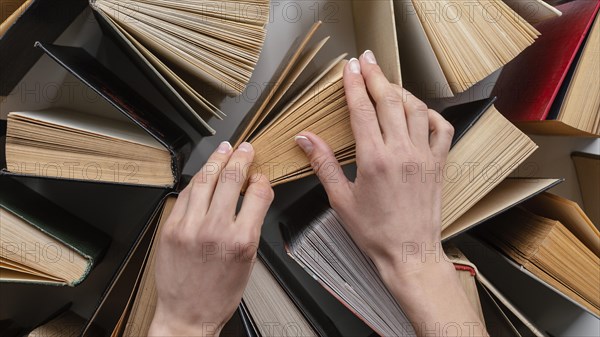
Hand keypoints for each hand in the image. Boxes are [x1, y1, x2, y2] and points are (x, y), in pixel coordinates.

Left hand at [148, 142, 273, 336]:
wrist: (188, 314)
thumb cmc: (220, 294)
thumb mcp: (249, 260)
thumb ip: (251, 224)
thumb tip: (253, 195)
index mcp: (242, 240)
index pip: (258, 193)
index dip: (261, 178)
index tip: (260, 174)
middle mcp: (215, 230)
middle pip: (231, 178)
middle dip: (240, 157)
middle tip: (245, 148)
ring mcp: (190, 227)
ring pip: (205, 180)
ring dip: (217, 160)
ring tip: (224, 150)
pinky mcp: (171, 229)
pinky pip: (186, 195)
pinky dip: (198, 181)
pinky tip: (204, 174)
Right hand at [295, 51, 453, 274]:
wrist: (409, 252)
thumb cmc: (375, 232)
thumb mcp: (340, 199)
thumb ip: (323, 164)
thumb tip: (305, 139)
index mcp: (374, 159)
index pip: (362, 110)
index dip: (354, 84)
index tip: (349, 68)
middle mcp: (402, 152)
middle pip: (389, 100)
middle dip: (376, 75)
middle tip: (366, 60)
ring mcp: (424, 155)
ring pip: (415, 108)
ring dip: (400, 91)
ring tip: (386, 83)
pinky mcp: (438, 163)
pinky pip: (441, 127)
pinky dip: (430, 113)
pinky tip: (418, 111)